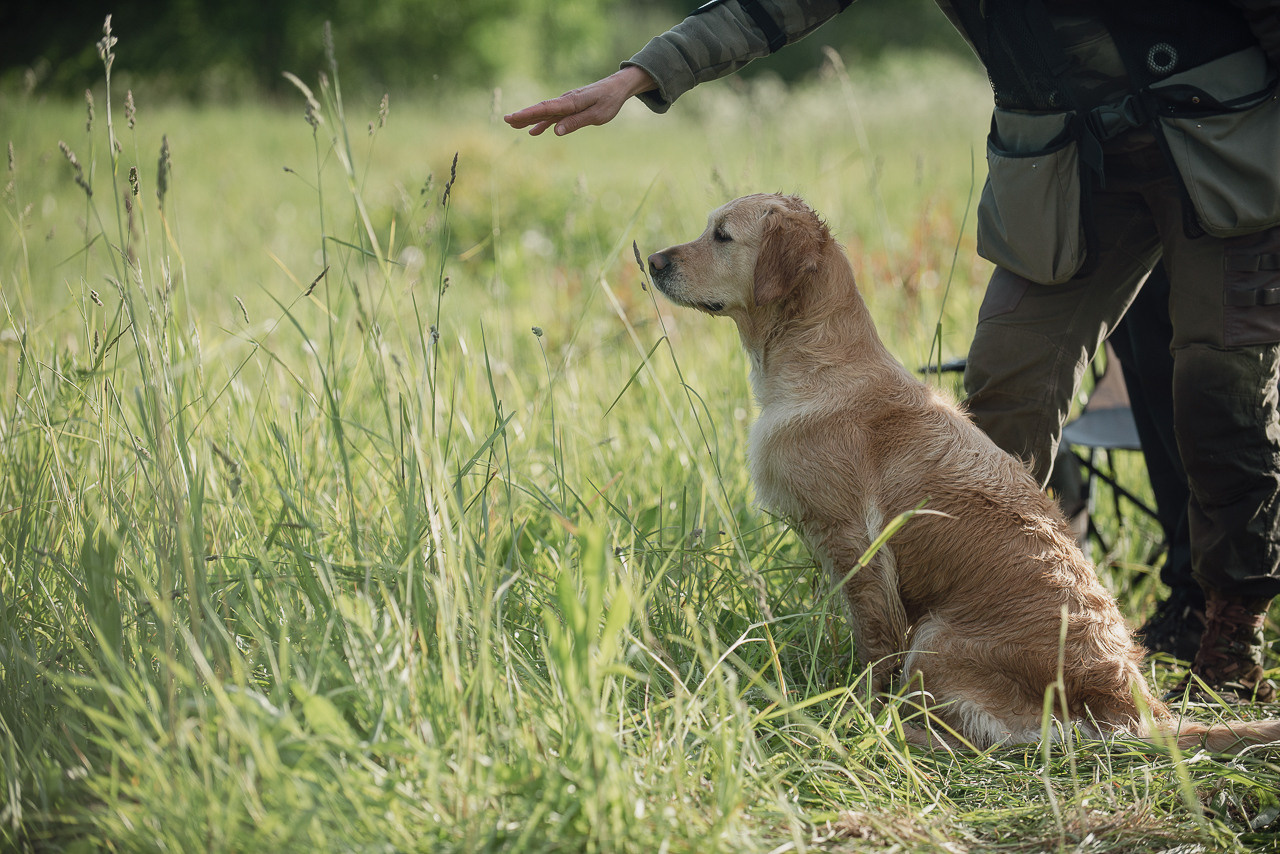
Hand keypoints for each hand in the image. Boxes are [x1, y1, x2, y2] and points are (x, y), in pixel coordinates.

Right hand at [504, 66, 656, 136]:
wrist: (617, 87)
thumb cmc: (609, 101)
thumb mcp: (597, 115)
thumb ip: (576, 122)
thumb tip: (556, 131)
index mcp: (571, 102)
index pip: (545, 109)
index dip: (528, 114)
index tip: (513, 118)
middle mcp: (565, 101)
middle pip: (541, 109)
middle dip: (523, 115)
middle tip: (506, 120)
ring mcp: (566, 104)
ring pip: (544, 112)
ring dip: (529, 118)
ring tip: (513, 125)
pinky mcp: (570, 107)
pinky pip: (553, 115)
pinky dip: (542, 122)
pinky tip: (534, 131)